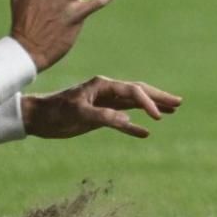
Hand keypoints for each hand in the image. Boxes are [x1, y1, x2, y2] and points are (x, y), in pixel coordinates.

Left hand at [24, 76, 182, 138]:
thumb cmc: (55, 113)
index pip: (132, 91)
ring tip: (171, 110)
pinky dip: (135, 123)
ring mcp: (104, 102)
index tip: (158, 117)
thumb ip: (103, 116)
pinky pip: (123, 117)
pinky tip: (145, 131)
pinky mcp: (99, 114)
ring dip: (151, 106)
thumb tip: (127, 120)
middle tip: (179, 102)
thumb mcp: (78, 114)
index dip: (147, 103)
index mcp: (102, 85)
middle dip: (158, 97)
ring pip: (134, 103)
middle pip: (138, 92)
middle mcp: (106, 90)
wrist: (37, 118)